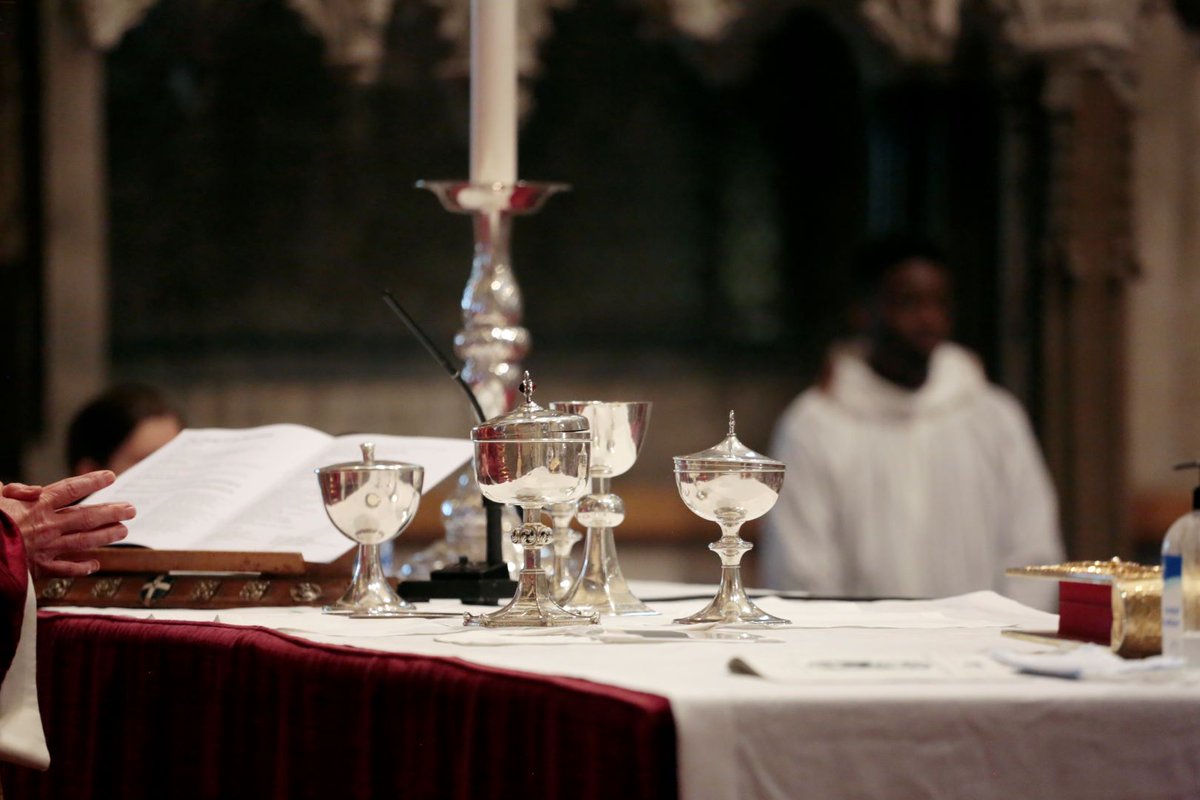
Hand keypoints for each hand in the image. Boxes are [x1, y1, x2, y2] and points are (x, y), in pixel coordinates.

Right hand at [0, 471, 134, 576]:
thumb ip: (14, 491)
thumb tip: (33, 489)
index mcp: (36, 506)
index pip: (71, 490)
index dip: (92, 482)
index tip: (110, 477)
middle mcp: (47, 525)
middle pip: (86, 516)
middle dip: (111, 512)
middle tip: (131, 509)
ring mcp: (45, 547)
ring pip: (83, 540)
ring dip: (105, 535)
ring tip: (123, 531)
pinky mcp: (39, 567)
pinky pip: (65, 569)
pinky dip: (81, 567)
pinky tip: (95, 565)